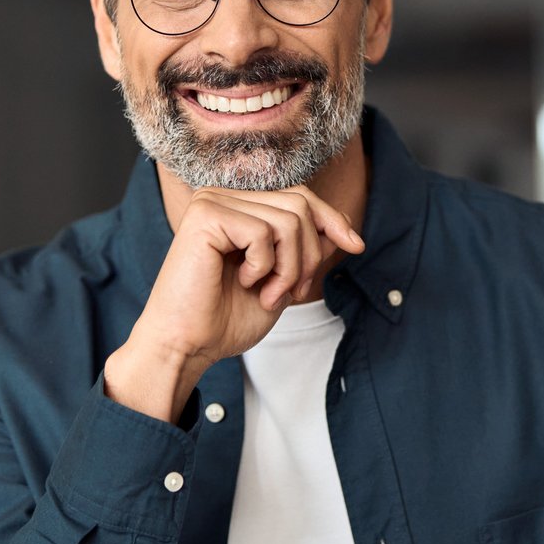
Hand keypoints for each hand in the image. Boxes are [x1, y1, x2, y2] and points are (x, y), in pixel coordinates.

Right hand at [104, 185, 363, 420]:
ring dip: (289, 267)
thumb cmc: (225, 320)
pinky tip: (244, 281)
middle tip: (291, 292)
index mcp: (240, 208)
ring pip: (288, 220)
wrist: (187, 346)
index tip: (356, 246)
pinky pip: (262, 232)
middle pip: (300, 205)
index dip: (333, 219)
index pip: (300, 197)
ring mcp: (213, 201)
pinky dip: (264, 266)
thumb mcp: (282, 281)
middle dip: (308, 255)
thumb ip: (306, 251)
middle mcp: (225, 197)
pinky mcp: (205, 215)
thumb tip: (343, 228)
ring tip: (268, 293)